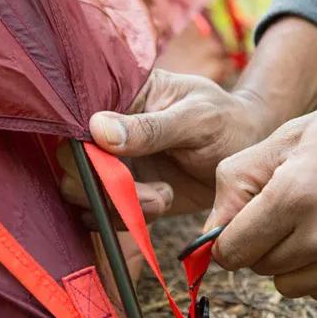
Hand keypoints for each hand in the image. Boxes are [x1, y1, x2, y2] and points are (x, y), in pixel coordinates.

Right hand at [60, 16, 316, 221]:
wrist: (245, 152)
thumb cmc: (223, 121)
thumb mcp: (194, 117)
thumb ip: (149, 127)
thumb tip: (97, 129)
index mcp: (117, 97)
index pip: (76, 121)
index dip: (83, 148)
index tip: (112, 162)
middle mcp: (105, 132)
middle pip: (71, 165)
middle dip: (106, 187)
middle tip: (154, 193)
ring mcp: (112, 165)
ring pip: (85, 195)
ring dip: (121, 206)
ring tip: (163, 198)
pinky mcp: (123, 194)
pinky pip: (104, 215)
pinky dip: (126, 220)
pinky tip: (160, 205)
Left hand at [204, 30, 316, 300]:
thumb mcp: (294, 134)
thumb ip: (240, 179)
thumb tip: (210, 228)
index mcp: (295, 196)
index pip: (230, 251)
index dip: (228, 235)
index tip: (242, 220)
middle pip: (259, 267)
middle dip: (261, 241)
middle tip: (289, 204)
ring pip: (289, 285)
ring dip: (290, 259)